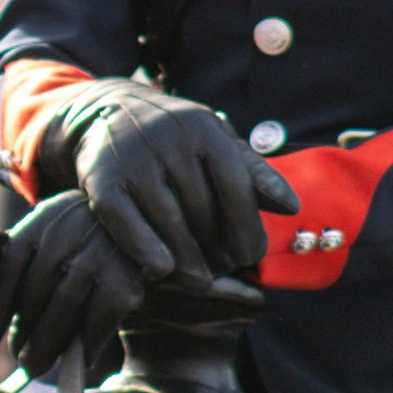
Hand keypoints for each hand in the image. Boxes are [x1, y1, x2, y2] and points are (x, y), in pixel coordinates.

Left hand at [0, 188, 226, 380]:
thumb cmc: (76, 245)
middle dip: (21, 332)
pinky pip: (100, 319)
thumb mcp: (41, 244)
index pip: (8, 268)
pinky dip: (88, 344)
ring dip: (47, 343)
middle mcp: (68, 232)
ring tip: (34, 364)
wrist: (139, 224)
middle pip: (35, 292)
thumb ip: (2, 274)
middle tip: (17, 359)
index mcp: (39, 223)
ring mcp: (100, 253)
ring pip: (64, 307)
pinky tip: (82, 360)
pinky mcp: (127, 277)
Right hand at [65, 86, 294, 300]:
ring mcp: (132, 155)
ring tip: (201, 280)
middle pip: (202, 208)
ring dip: (187, 258)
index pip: (235, 185)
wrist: (107, 112)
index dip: (246, 226)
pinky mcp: (100, 176)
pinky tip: (162, 271)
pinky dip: (145, 249)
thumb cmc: (176, 138)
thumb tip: (292, 208)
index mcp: (204, 127)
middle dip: (217, 247)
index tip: (252, 256)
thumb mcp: (216, 145)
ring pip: (168, 220)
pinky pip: (126, 221)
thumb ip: (253, 174)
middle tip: (226, 270)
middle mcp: (169, 136)